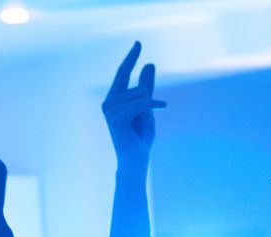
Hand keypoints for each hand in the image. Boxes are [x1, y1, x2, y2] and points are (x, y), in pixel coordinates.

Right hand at [104, 43, 163, 171]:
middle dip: (148, 102)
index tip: (139, 42)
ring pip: (140, 94)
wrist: (136, 160)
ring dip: (149, 109)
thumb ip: (146, 87)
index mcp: (113, 99)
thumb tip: (149, 64)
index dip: (131, 58)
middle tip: (142, 123)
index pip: (122, 72)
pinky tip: (163, 107)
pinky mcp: (116, 119)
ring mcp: (110, 111)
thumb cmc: (139, 137)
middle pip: (138, 86)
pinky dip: (154, 106)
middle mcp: (108, 103)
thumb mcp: (146, 107)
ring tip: (141, 126)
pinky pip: (141, 103)